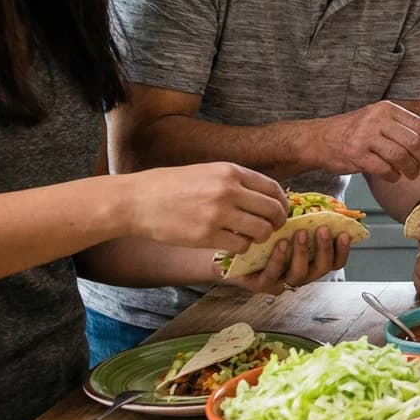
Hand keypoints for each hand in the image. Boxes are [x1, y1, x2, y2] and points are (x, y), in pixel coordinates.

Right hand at [120, 162, 284, 254]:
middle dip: (277, 222)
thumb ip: (235, 182)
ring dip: (261, 237)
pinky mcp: (207, 235)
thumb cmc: (172, 186)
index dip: (282, 203)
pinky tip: (234, 245)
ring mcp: (218, 214)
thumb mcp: (207, 172)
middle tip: (271, 229)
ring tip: (251, 238)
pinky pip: (240, 246)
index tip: (280, 212)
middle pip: (273, 210)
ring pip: (261, 230)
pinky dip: (242, 248)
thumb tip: (265, 196)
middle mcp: (228, 190)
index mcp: (230, 171)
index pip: (273, 188)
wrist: (137, 200)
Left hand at [227, 225, 351, 293]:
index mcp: (310, 260)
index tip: (344, 233)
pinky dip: (279, 259)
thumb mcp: (288, 222)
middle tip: (323, 230)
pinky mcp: (260, 284)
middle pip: (321, 269)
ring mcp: (280, 281)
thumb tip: (327, 204)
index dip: (342, 250)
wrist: (230, 244)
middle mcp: (298, 273)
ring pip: (299, 274)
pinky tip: (280, 243)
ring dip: (303, 253)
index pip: (334, 262)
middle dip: (325, 249)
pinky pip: (273, 276)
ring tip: (300, 233)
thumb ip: (306, 217)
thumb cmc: (262, 231)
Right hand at [320, 101, 419, 181]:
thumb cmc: (354, 132)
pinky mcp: (356, 154)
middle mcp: (377, 119)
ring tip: (412, 174)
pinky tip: (393, 176)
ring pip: (401, 156)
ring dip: (411, 170)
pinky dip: (393, 176)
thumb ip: (402, 128)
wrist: (319, 139)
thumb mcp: (378, 120)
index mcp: (387, 109)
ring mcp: (365, 136)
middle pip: (414, 142)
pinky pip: (384, 168)